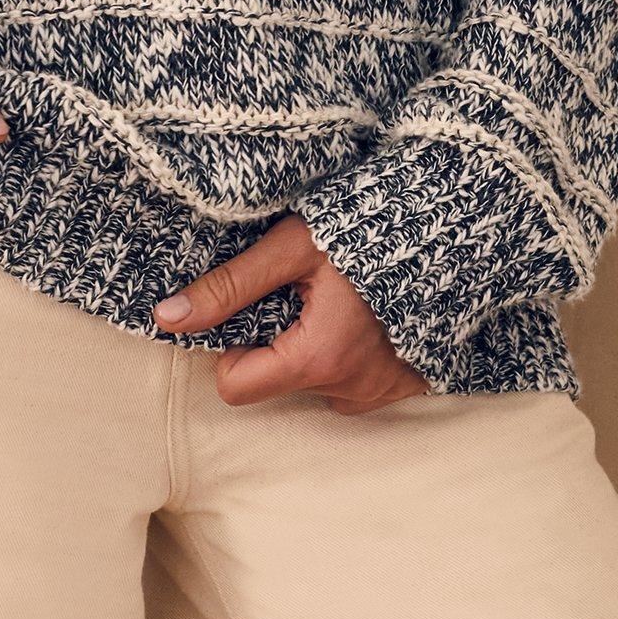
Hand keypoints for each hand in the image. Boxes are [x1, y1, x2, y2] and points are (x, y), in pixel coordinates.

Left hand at [151, 213, 432, 413]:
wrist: (450, 226)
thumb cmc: (366, 229)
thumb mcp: (291, 247)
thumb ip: (229, 287)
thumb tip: (166, 319)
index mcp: (317, 359)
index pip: (235, 386)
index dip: (231, 345)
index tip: (252, 305)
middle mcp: (351, 389)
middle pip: (276, 381)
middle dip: (277, 341)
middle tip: (303, 291)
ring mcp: (382, 393)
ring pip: (315, 382)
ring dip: (315, 347)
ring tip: (339, 297)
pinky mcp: (406, 386)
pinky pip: (355, 382)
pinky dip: (350, 352)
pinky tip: (365, 312)